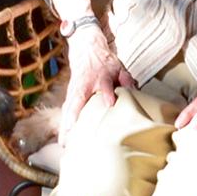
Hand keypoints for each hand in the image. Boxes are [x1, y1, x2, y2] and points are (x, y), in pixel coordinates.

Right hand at [59, 16, 134, 137]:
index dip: (108, 93)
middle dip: (74, 116)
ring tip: (64, 143)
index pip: (105, 84)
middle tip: (72, 132)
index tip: (110, 103)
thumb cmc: (105, 64)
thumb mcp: (118, 68)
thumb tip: (133, 91)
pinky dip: (64, 126)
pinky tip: (63, 140)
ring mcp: (75, 91)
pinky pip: (66, 112)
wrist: (87, 51)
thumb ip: (126, 80)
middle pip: (79, 100)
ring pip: (69, 109)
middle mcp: (85, 85)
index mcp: (101, 76)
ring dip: (65, 126)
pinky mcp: (70, 97)